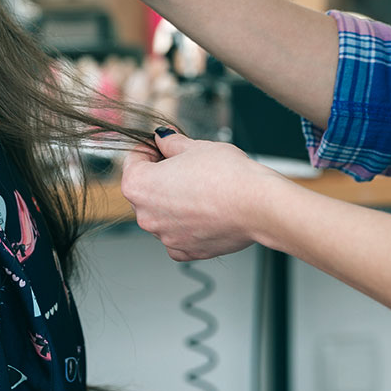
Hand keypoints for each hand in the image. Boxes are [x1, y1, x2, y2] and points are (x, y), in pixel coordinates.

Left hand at [121, 131, 288, 260]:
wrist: (257, 205)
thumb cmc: (227, 175)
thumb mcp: (194, 146)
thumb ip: (170, 143)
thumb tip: (162, 140)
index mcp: (138, 186)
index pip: (133, 161)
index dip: (150, 149)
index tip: (163, 146)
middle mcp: (146, 215)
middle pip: (145, 190)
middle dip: (160, 177)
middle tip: (186, 166)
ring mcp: (165, 237)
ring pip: (162, 214)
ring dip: (173, 202)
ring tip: (200, 189)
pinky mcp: (186, 251)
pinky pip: (178, 235)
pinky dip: (187, 225)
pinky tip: (205, 211)